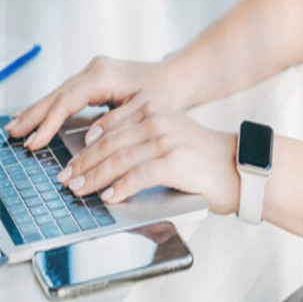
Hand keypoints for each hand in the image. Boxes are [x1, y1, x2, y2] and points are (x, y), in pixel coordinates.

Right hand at [7, 56, 183, 150]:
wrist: (175, 77)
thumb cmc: (164, 93)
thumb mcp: (143, 109)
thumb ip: (114, 122)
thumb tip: (89, 140)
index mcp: (103, 74)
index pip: (67, 100)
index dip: (48, 122)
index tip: (34, 141)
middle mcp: (93, 70)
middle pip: (55, 95)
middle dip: (33, 115)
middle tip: (12, 133)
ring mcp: (90, 73)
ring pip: (56, 94)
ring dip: (35, 112)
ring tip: (14, 126)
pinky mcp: (90, 80)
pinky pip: (63, 96)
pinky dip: (47, 108)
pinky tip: (33, 116)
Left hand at [56, 93, 240, 213]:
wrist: (236, 167)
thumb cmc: (198, 157)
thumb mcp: (165, 134)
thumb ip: (136, 139)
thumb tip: (101, 160)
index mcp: (150, 105)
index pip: (107, 126)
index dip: (84, 146)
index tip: (69, 160)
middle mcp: (155, 118)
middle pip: (107, 143)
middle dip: (82, 163)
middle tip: (66, 177)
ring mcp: (163, 138)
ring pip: (116, 159)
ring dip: (93, 177)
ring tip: (78, 189)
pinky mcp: (171, 160)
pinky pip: (136, 175)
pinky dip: (119, 187)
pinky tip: (108, 197)